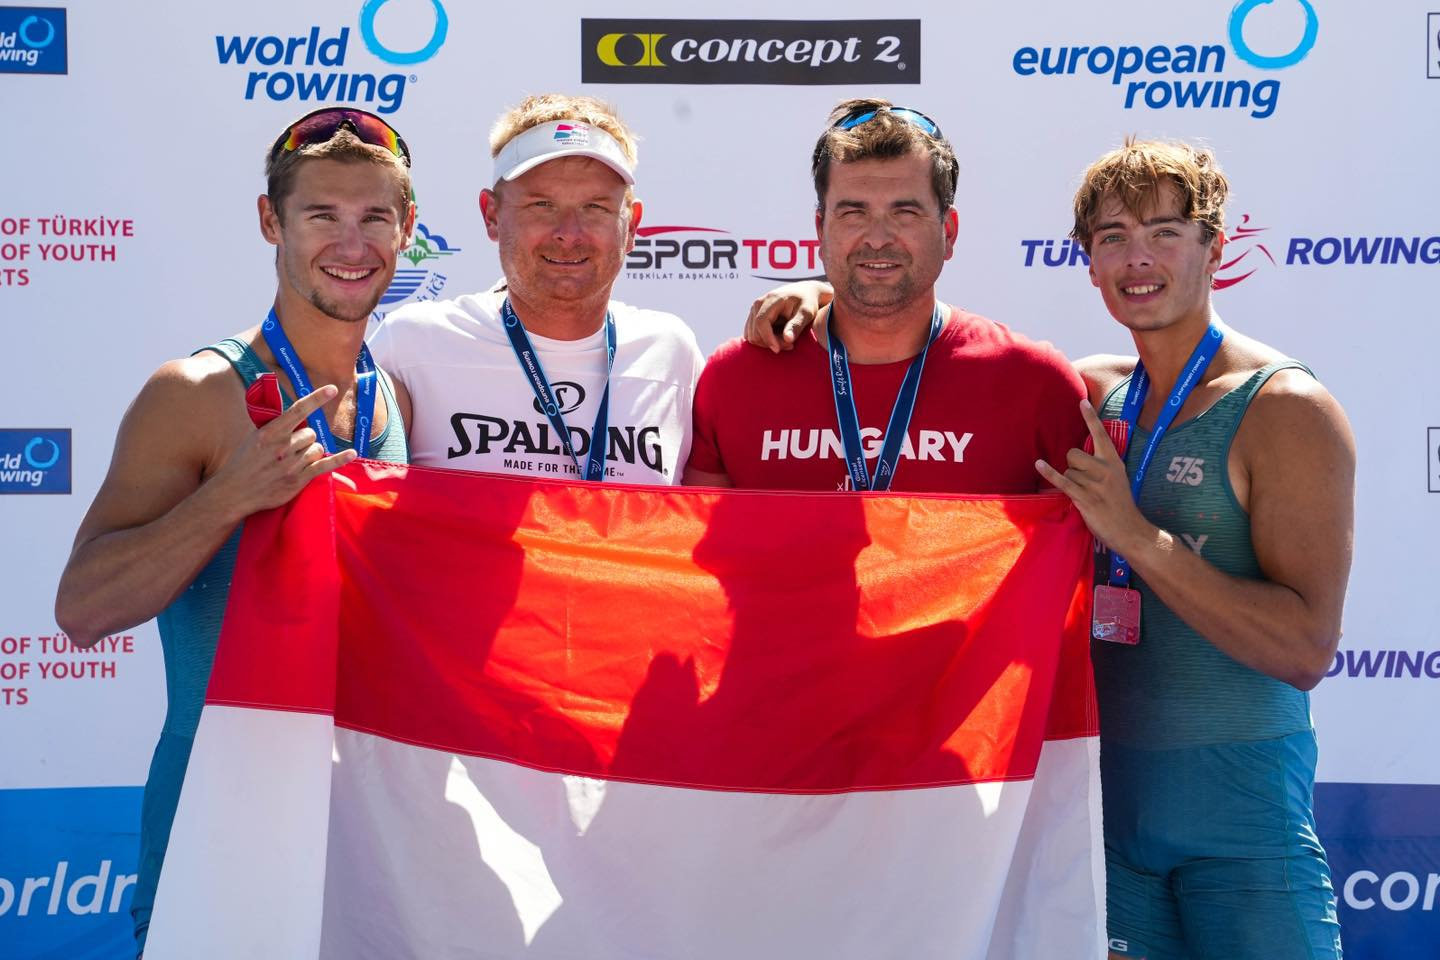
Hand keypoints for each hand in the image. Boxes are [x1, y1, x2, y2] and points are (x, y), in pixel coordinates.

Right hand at [208, 385, 356, 519]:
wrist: (233, 492)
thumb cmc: (243, 463)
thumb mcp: (254, 438)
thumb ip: (275, 427)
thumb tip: (295, 414)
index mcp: (270, 433)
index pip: (298, 410)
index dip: (316, 398)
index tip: (332, 389)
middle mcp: (282, 447)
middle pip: (311, 433)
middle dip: (305, 440)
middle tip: (291, 450)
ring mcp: (290, 465)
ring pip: (318, 449)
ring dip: (311, 453)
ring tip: (294, 462)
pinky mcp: (297, 480)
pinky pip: (325, 465)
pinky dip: (340, 459)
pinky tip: (352, 453)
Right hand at [743, 281, 830, 352]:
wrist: (805, 292)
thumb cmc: (808, 302)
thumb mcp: (806, 313)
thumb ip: (796, 325)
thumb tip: (787, 339)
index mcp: (771, 299)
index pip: (761, 322)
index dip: (767, 338)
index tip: (778, 350)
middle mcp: (758, 303)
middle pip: (755, 331)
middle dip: (770, 343)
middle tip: (790, 345)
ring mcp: (754, 310)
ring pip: (752, 335)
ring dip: (767, 343)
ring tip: (786, 342)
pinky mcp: (754, 316)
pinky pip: (752, 334)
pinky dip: (764, 340)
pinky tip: (779, 339)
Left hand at [1035, 400, 1151, 554]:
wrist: (1129, 529)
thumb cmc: (1120, 504)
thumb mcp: (1118, 479)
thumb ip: (1103, 465)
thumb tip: (1079, 456)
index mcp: (1114, 462)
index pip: (1101, 435)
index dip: (1091, 419)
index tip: (1081, 402)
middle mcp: (1105, 470)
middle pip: (1073, 454)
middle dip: (1072, 466)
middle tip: (1084, 482)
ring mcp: (1095, 484)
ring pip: (1068, 472)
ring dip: (1071, 483)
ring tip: (1086, 496)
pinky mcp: (1084, 497)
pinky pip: (1062, 481)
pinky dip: (1049, 473)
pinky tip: (1039, 464)